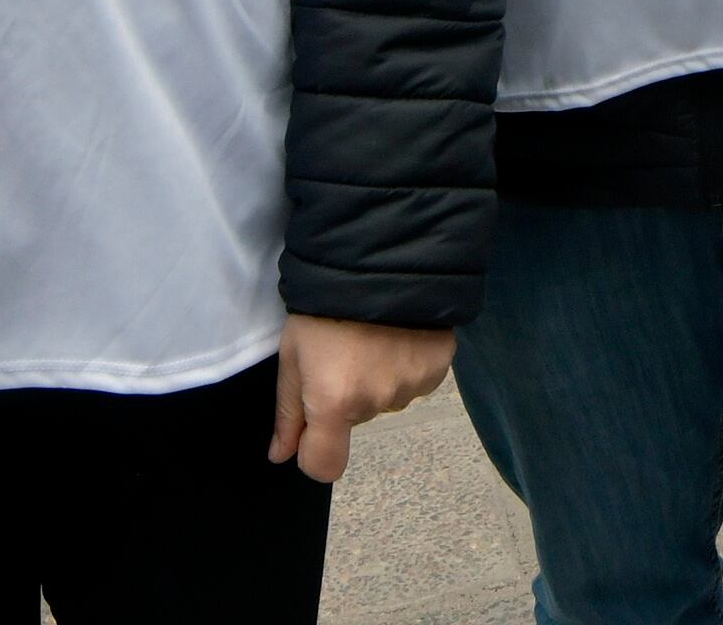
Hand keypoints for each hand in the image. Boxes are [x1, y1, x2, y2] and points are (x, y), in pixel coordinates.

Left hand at [269, 314, 453, 482]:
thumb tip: (282, 455)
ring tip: (372, 337)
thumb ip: (288, 411)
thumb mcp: (292, 353)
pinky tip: (398, 334)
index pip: (325, 466)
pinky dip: (405, 364)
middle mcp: (377, 402)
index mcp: (334, 402)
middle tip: (343, 352)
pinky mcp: (440, 365)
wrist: (380, 256)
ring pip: (387, 398)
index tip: (312, 429)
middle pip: (357, 420)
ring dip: (378, 378)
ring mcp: (413, 385)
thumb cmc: (324, 304)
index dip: (314, 454)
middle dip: (346, 397)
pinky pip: (416, 380)